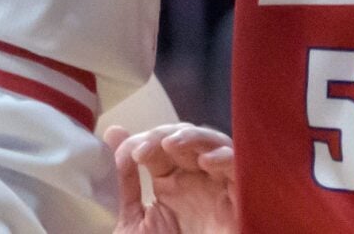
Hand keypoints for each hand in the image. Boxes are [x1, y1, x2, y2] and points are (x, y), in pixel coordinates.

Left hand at [106, 122, 238, 233]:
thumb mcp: (132, 221)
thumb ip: (125, 180)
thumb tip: (113, 132)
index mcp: (172, 184)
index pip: (164, 146)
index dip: (148, 140)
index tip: (129, 152)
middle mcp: (198, 182)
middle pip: (190, 140)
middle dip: (168, 135)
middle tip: (146, 148)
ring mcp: (219, 189)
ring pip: (217, 146)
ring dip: (195, 139)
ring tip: (172, 144)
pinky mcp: (240, 201)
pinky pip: (240, 170)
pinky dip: (226, 159)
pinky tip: (206, 161)